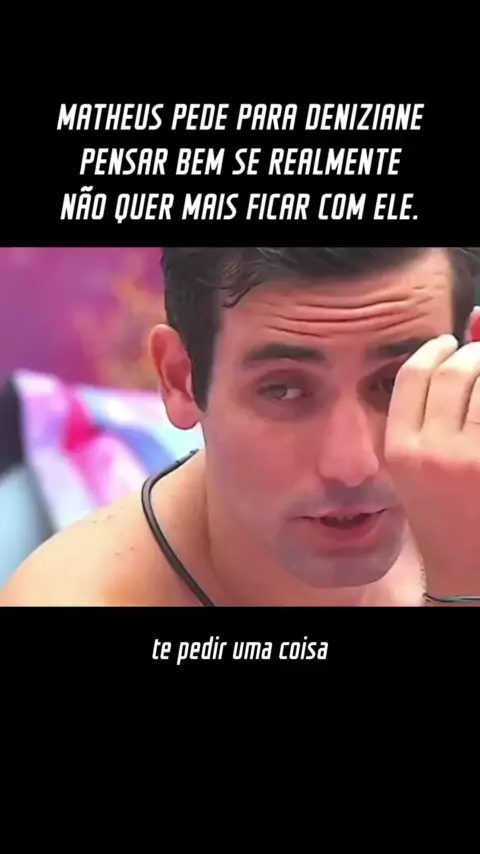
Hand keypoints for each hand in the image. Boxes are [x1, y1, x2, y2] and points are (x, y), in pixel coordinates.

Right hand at [385, 335, 479, 602]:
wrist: (468, 575)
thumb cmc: (444, 517)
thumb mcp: (415, 467)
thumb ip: (428, 409)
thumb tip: (469, 333)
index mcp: (402, 451)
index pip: (415, 374)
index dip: (436, 349)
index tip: (448, 344)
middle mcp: (437, 452)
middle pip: (456, 370)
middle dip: (474, 354)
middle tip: (479, 360)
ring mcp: (475, 458)